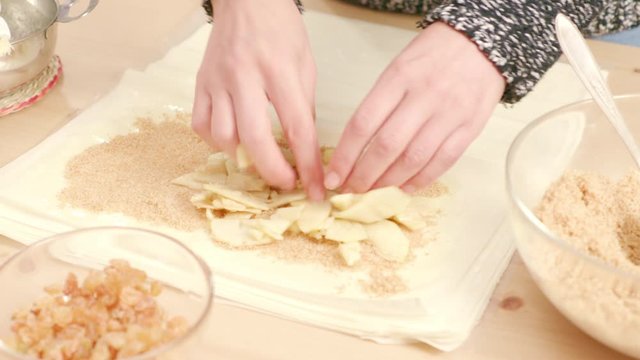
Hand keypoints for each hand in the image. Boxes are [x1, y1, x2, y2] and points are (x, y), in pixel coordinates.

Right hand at [192, 0, 323, 199]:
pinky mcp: (200, 83)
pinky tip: (233, 141)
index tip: (317, 189)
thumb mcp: (306, 62)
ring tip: (261, 160)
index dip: (307, 165)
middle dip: (273, 172)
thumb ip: (305, 105)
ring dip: (243, 157)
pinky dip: (216, 142)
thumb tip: (305, 147)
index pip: (297, 127)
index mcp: (279, 69)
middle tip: (287, 184)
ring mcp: (217, 80)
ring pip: (222, 136)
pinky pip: (200, 124)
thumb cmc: (280, 28)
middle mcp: (244, 76)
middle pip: (254, 138)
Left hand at [324, 22, 505, 192]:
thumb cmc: (433, 56)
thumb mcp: (399, 67)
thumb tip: (355, 147)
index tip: (333, 176)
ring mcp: (449, 114)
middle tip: (350, 191)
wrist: (481, 44)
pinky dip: (421, 180)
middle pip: (386, 145)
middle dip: (364, 175)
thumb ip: (380, 103)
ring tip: (373, 194)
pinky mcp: (469, 128)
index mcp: (398, 78)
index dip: (345, 156)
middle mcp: (423, 97)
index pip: (363, 123)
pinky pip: (442, 161)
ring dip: (389, 182)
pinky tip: (404, 189)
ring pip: (414, 158)